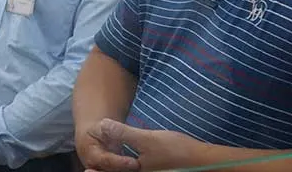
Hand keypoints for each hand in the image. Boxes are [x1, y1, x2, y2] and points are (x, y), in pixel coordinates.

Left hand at [81, 118, 196, 171]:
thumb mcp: (147, 140)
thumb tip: (102, 125)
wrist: (205, 163)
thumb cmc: (176, 152)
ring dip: (119, 169)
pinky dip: (130, 168)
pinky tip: (132, 161)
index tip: (86, 170)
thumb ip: (124, 134)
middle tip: (92, 168)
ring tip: (107, 164)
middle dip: (109, 170)